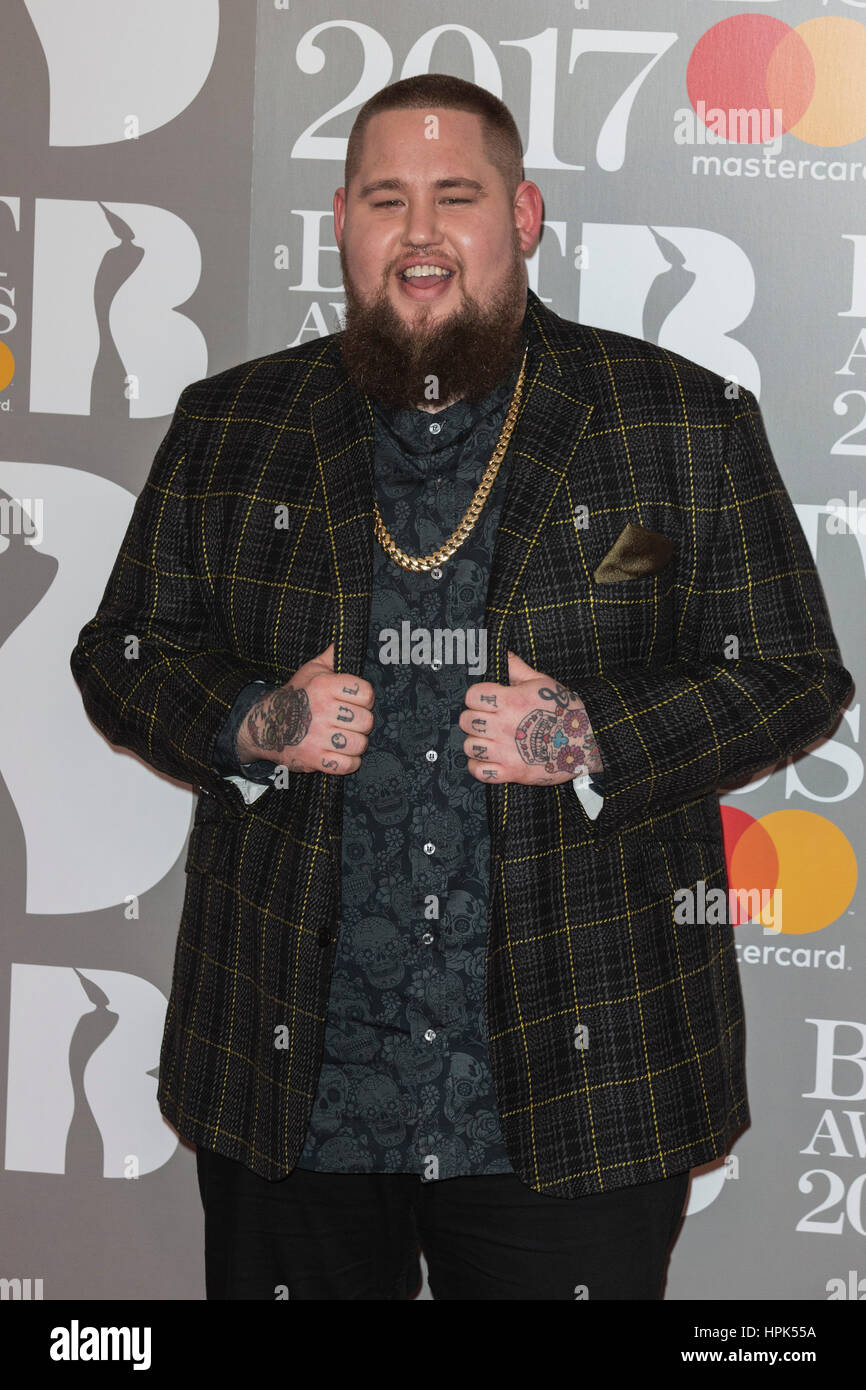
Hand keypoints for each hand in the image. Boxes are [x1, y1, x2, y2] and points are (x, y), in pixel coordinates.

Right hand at [236, 642, 373, 774]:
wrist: (263, 726)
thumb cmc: (294, 696)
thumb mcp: (311, 670)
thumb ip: (333, 655)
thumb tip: (347, 637)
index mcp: (324, 686)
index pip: (366, 693)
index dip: (365, 699)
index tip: (357, 702)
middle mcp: (322, 710)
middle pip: (366, 721)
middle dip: (361, 724)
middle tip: (349, 723)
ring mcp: (317, 737)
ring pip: (360, 744)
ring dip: (355, 744)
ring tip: (344, 738)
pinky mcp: (313, 759)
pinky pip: (347, 764)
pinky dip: (348, 762)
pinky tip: (341, 754)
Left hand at [458, 651, 603, 784]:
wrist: (588, 741)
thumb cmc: (565, 710)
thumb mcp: (542, 681)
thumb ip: (516, 667)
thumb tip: (500, 652)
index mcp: (511, 701)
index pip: (472, 696)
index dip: (476, 696)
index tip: (485, 700)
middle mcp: (504, 726)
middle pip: (467, 721)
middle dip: (474, 718)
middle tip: (486, 720)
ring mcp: (506, 751)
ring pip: (469, 746)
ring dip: (476, 742)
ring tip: (488, 740)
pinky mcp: (511, 773)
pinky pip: (479, 771)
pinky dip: (480, 766)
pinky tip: (490, 759)